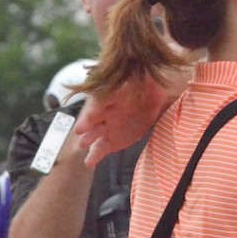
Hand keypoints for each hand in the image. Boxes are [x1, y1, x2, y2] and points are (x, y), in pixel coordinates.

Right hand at [75, 68, 189, 167]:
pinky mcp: (113, 139)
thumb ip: (145, 80)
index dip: (95, 107)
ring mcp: (107, 126)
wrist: (154, 97)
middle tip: (82, 131)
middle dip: (88, 123)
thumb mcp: (148, 79)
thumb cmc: (149, 85)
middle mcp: (106, 110)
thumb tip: (149, 75)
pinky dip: (95, 155)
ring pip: (95, 134)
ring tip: (83, 145)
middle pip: (94, 117)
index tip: (91, 115)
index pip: (101, 99)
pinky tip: (89, 162)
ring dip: (89, 139)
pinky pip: (101, 148)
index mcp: (112, 93)